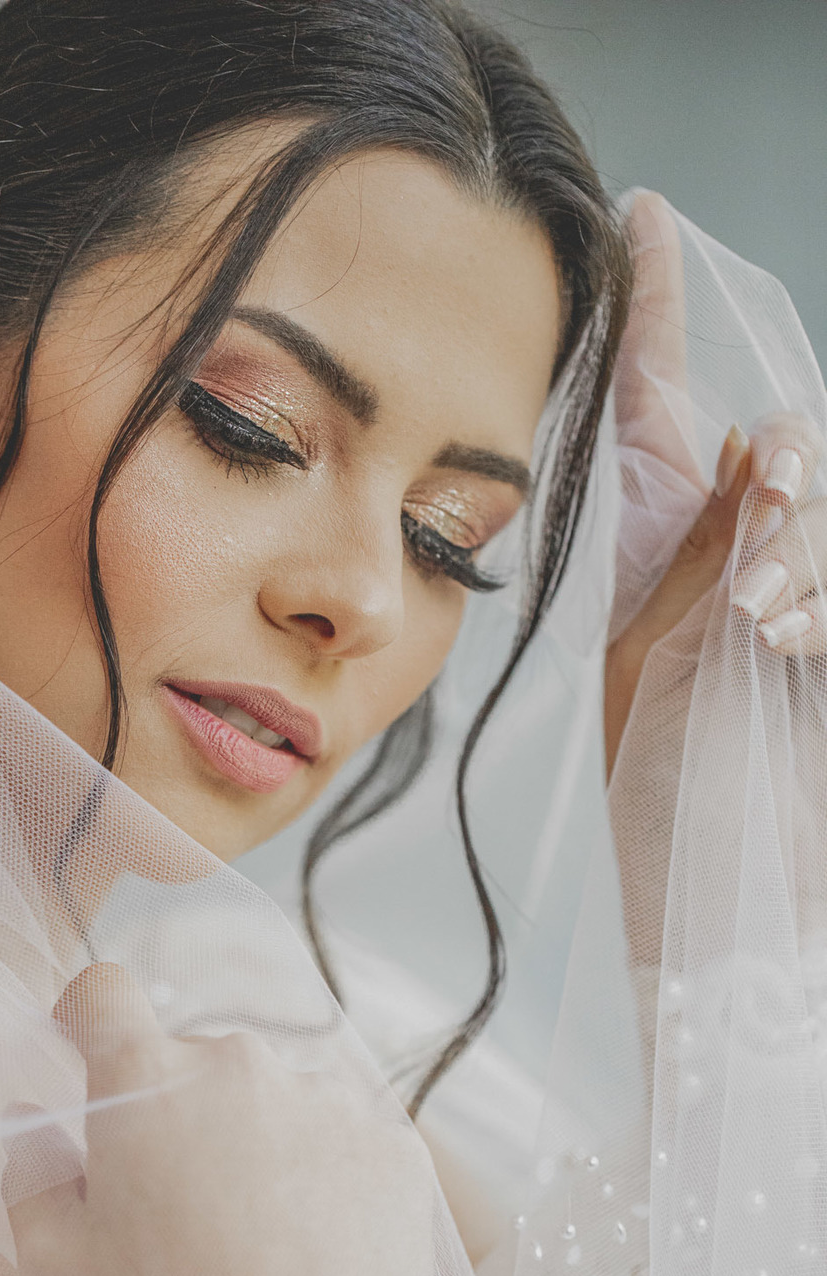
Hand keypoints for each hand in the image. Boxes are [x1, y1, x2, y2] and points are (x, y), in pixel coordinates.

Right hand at [6, 963, 433, 1275]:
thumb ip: (29, 1172)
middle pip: (200, 1060)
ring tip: (262, 1238)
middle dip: (184, 1110)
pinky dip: (330, 1177)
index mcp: (147, 1078)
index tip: (90, 1046)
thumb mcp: (53, 1265)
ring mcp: (330, 1098)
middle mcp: (243, 1063)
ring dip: (263, 1141)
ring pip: (281, 1099)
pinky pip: (350, 1139)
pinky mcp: (397, 1144)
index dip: (90, 1014)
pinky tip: (318, 1248)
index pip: (107, 993)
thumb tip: (28, 1117)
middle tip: (184, 1201)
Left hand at [604, 192, 825, 772]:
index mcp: (649, 534)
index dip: (654, 303)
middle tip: (763, 498)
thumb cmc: (661, 781)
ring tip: (756, 619)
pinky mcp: (826, 624)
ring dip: (802, 547)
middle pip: (779, 439)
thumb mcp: (654, 654)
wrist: (719, 883)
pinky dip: (820, 592)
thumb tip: (757, 452)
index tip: (642, 218)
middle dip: (784, 464)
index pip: (652, 392)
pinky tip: (784, 637)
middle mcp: (723, 541)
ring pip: (822, 501)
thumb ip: (703, 552)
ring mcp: (788, 581)